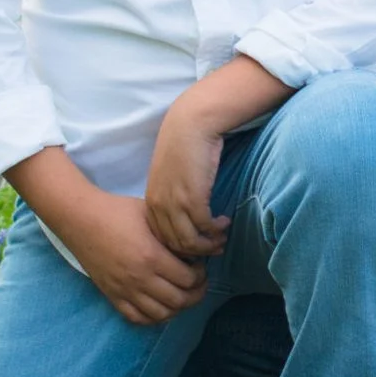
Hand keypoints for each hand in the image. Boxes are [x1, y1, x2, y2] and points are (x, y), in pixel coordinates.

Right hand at [76, 187, 214, 323]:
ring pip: (161, 314)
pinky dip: (154, 317)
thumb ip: (174, 234)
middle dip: (195, 294)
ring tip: (182, 294)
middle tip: (198, 283)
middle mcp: (140, 279)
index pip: (188, 279)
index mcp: (152, 256)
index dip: (201, 275)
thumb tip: (199, 246)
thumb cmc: (118, 212)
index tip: (200, 266)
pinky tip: (160, 305)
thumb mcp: (152, 216)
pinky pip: (137, 318)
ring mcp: (125, 291)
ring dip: (177, 308)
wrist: (81, 220)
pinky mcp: (112, 296)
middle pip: (179, 301)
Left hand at [146, 91, 235, 260]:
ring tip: (222, 237)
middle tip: (215, 248)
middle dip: (196, 252)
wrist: (191, 124)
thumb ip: (173, 195)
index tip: (198, 246)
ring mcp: (174, 205)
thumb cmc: (184, 146)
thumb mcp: (170, 175)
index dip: (181, 247)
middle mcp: (158, 207)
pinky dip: (216, 230)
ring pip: (189, 241)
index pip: (161, 238)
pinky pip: (204, 227)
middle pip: (175, 244)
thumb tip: (186, 214)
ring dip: (209, 244)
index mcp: (150, 201)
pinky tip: (225, 222)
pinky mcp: (192, 200)